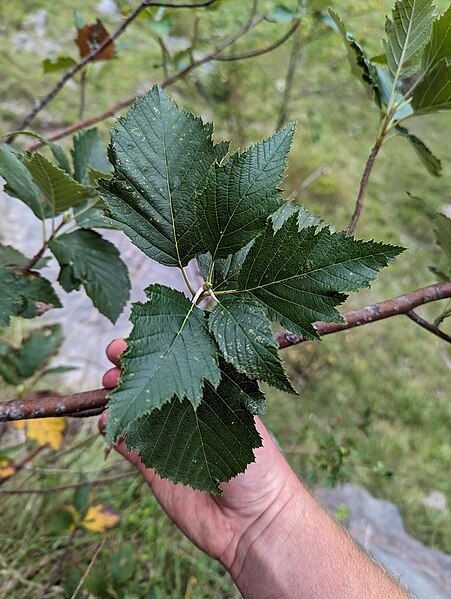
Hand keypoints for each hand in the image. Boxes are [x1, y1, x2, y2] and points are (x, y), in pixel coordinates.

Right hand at [101, 339, 300, 571]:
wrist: (253, 523)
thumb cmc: (258, 465)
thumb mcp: (239, 418)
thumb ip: (207, 392)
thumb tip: (179, 361)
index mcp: (210, 394)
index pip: (180, 362)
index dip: (159, 348)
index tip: (141, 336)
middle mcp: (187, 412)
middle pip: (151, 381)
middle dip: (131, 366)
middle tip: (115, 356)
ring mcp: (167, 437)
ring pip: (133, 408)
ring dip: (117, 393)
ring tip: (111, 385)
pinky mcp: (151, 465)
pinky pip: (125, 441)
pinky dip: (112, 428)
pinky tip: (110, 421)